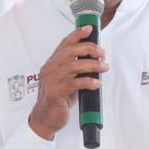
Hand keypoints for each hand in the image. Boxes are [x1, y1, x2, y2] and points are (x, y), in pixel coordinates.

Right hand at [28, 25, 108, 140]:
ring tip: (104, 68)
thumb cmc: (57, 100)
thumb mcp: (66, 81)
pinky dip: (89, 82)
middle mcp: (50, 69)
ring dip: (93, 65)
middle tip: (102, 54)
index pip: (64, 44)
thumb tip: (94, 62)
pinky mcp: (56, 93)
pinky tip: (96, 84)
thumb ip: (75, 71)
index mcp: (51, 64)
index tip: (89, 29)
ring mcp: (52, 81)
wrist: (45, 119)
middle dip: (89, 49)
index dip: (77, 34)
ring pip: (75, 66)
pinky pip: (76, 83)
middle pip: (71, 51)